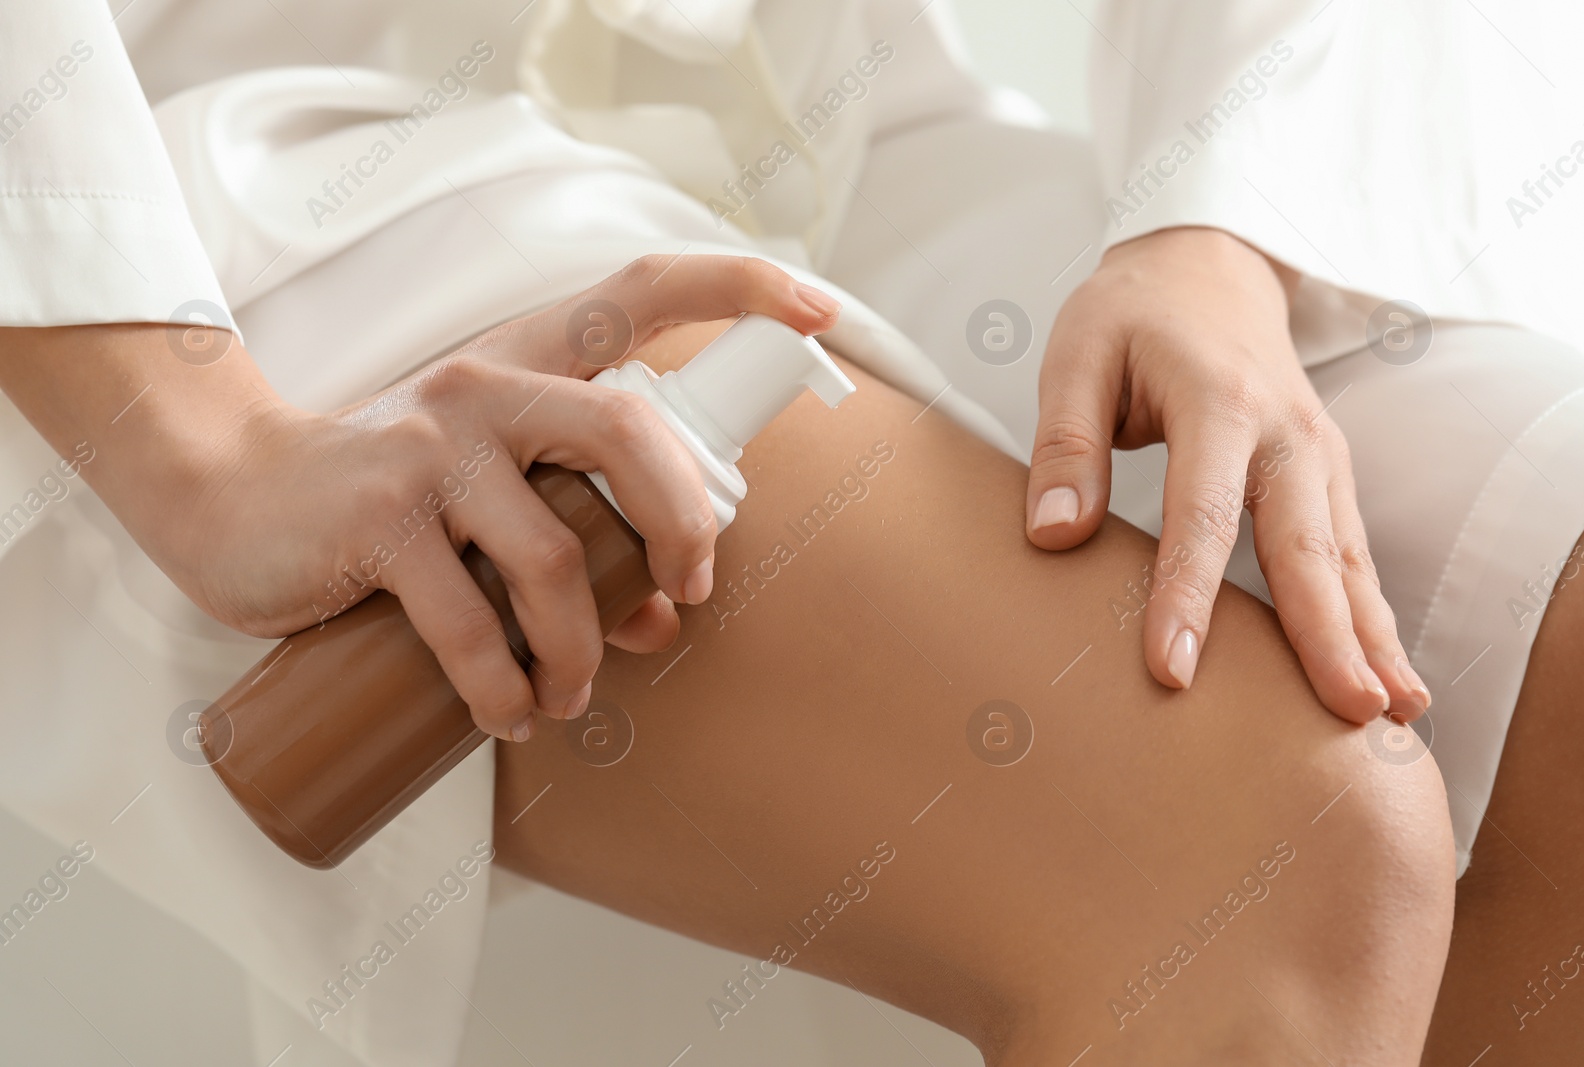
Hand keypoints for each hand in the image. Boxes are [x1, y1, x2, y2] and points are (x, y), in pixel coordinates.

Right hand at [0, 256, 841, 740]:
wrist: (234, 497)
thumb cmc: (387, 501)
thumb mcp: (489, 496)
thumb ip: (573, 531)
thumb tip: (660, 617)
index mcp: (526, 364)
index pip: (637, 293)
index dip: (737, 289)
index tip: (822, 313)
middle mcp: (486, 384)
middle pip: (631, 434)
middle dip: (684, 529)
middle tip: (685, 600)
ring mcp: (430, 445)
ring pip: (555, 558)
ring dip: (584, 650)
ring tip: (574, 698)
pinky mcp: (379, 516)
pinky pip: (472, 621)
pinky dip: (506, 686)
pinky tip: (512, 716)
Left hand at [1026, 227, 1428, 723]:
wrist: (1209, 267)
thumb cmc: (1132, 315)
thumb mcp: (1076, 355)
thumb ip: (1064, 444)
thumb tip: (1052, 537)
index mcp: (1219, 400)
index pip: (1202, 513)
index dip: (1186, 595)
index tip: (1174, 670)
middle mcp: (1287, 432)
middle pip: (1307, 546)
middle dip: (1325, 635)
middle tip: (1345, 716)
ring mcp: (1319, 454)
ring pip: (1348, 558)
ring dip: (1370, 638)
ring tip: (1393, 717)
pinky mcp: (1327, 475)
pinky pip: (1352, 554)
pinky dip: (1372, 616)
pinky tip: (1388, 676)